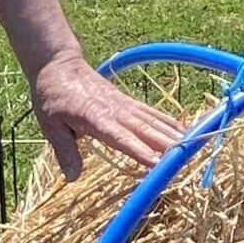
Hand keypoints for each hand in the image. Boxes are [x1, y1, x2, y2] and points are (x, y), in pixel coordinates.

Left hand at [29, 49, 184, 182]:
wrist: (59, 65)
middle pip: (145, 130)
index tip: (156, 164)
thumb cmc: (52, 96)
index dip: (139, 150)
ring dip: (173, 135)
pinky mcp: (128, 103)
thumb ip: (65, 150)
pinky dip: (169, 122)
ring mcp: (124, 105)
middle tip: (185, 161)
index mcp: (95, 118)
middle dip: (166, 146)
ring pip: (153, 121)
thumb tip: (73, 177)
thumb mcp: (50, 125)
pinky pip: (152, 113)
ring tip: (193, 148)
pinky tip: (184, 131)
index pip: (120, 137)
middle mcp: (115, 111)